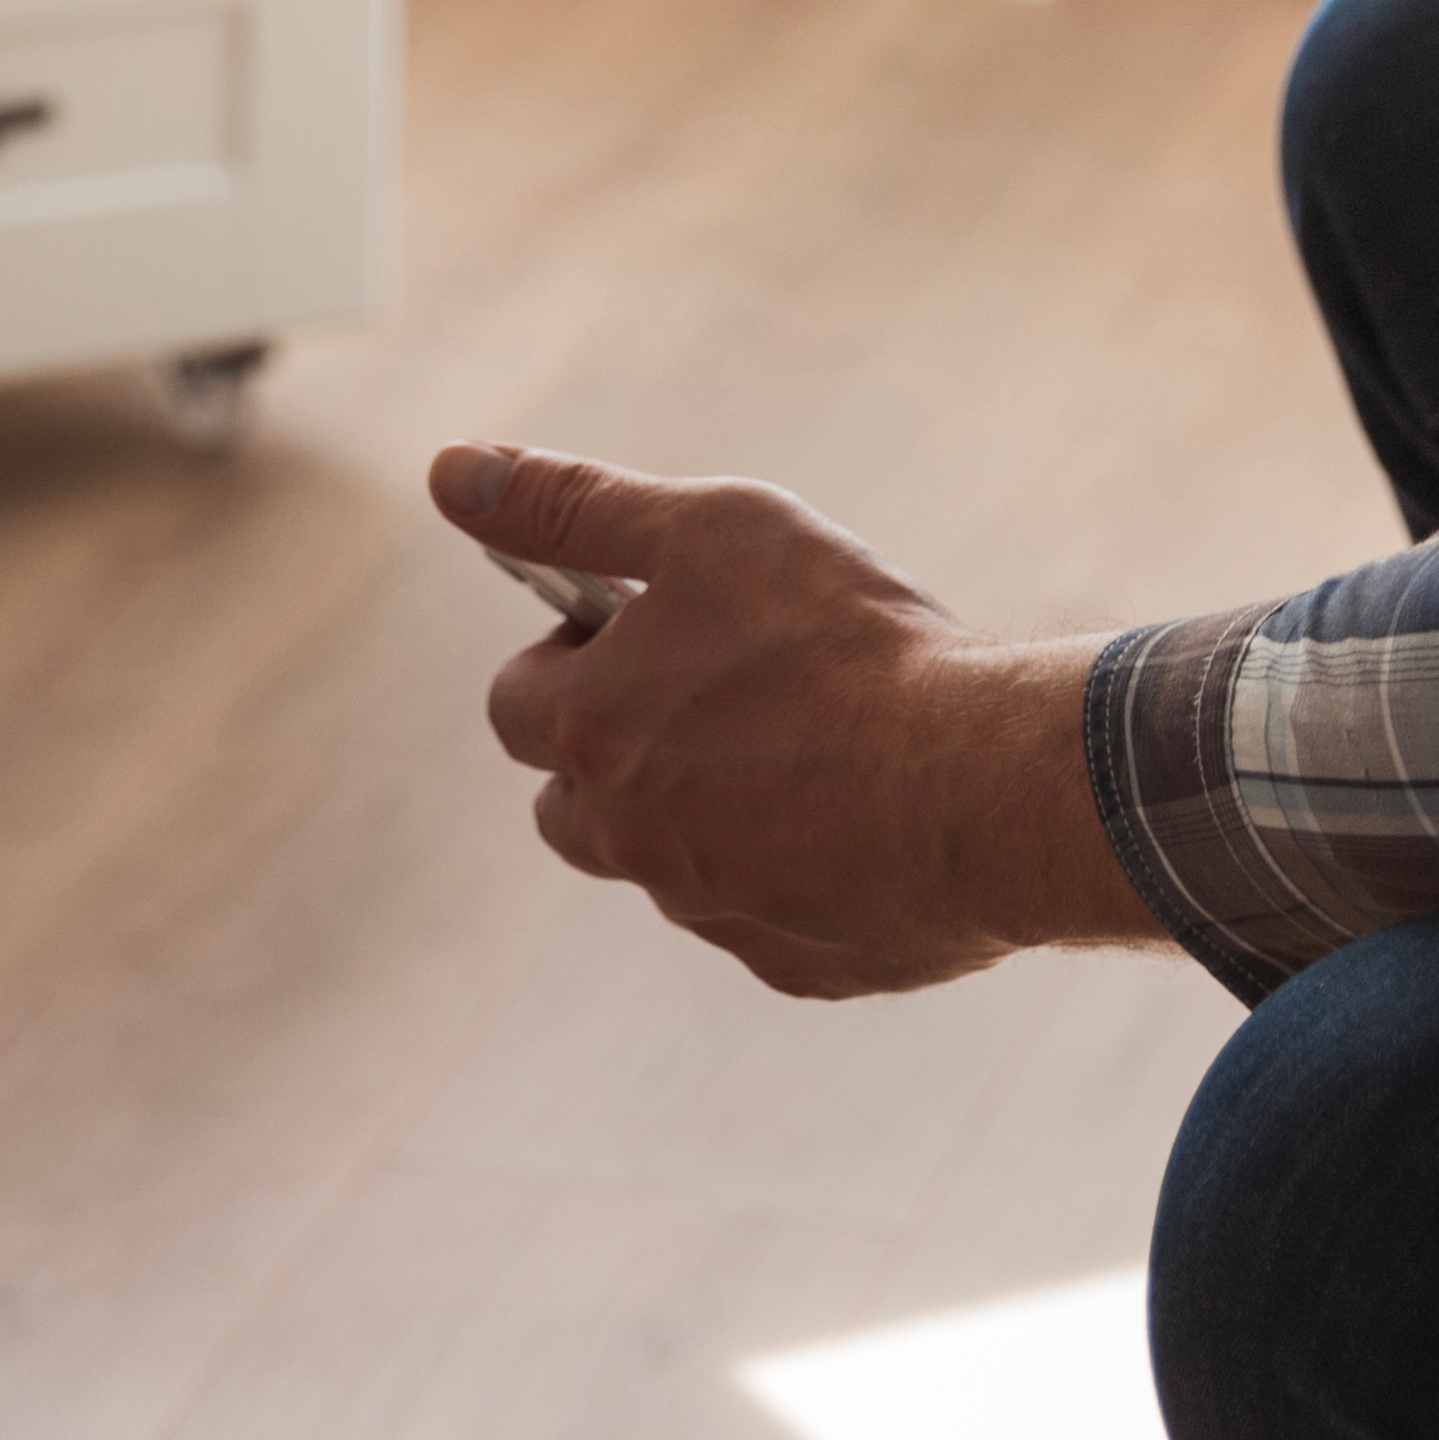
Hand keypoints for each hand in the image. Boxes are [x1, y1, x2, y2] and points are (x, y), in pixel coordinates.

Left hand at [434, 438, 1152, 998]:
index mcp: (592, 734)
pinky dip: (794, 874)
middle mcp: (633, 841)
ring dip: (706, 813)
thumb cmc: (848, 642)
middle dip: (615, 751)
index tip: (647, 626)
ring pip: (669, 864)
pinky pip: (765, 919)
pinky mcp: (798, 966)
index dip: (572, 656)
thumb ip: (572, 503)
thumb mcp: (708, 529)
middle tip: (719, 692)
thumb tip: (451, 473)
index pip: (514, 704)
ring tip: (809, 745)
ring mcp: (715, 914)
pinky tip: (866, 818)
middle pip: (572, 805)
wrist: (986, 783)